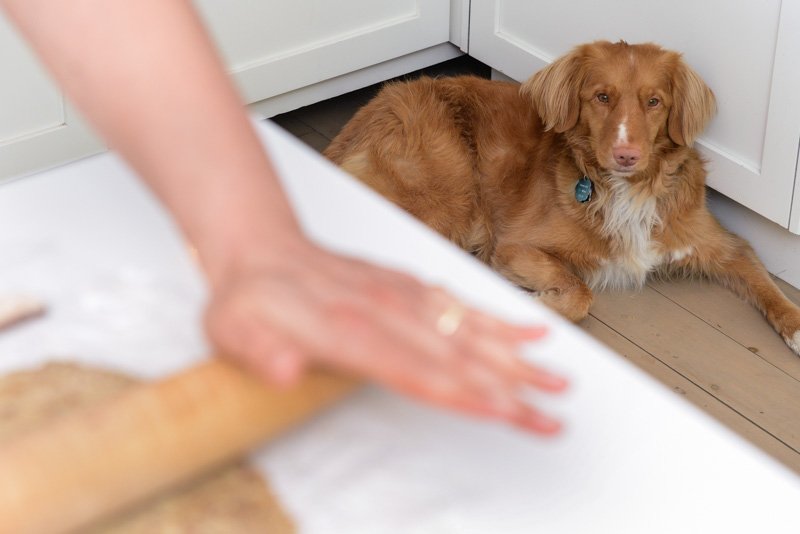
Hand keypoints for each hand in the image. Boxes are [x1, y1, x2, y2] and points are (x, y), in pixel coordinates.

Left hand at [204, 238, 567, 433]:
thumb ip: (262, 354)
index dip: (466, 393)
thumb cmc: (250, 299)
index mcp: (348, 331)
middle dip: (510, 388)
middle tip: (555, 413)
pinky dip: (498, 321)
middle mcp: (385, 312)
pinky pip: (460, 304)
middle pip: (458, 356)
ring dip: (516, 357)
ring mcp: (402, 297)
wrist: (262, 250)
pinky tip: (530, 331)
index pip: (419, 370)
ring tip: (559, 378)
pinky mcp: (409, 288)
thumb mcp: (232, 331)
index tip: (508, 412)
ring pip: (469, 330)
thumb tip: (286, 373)